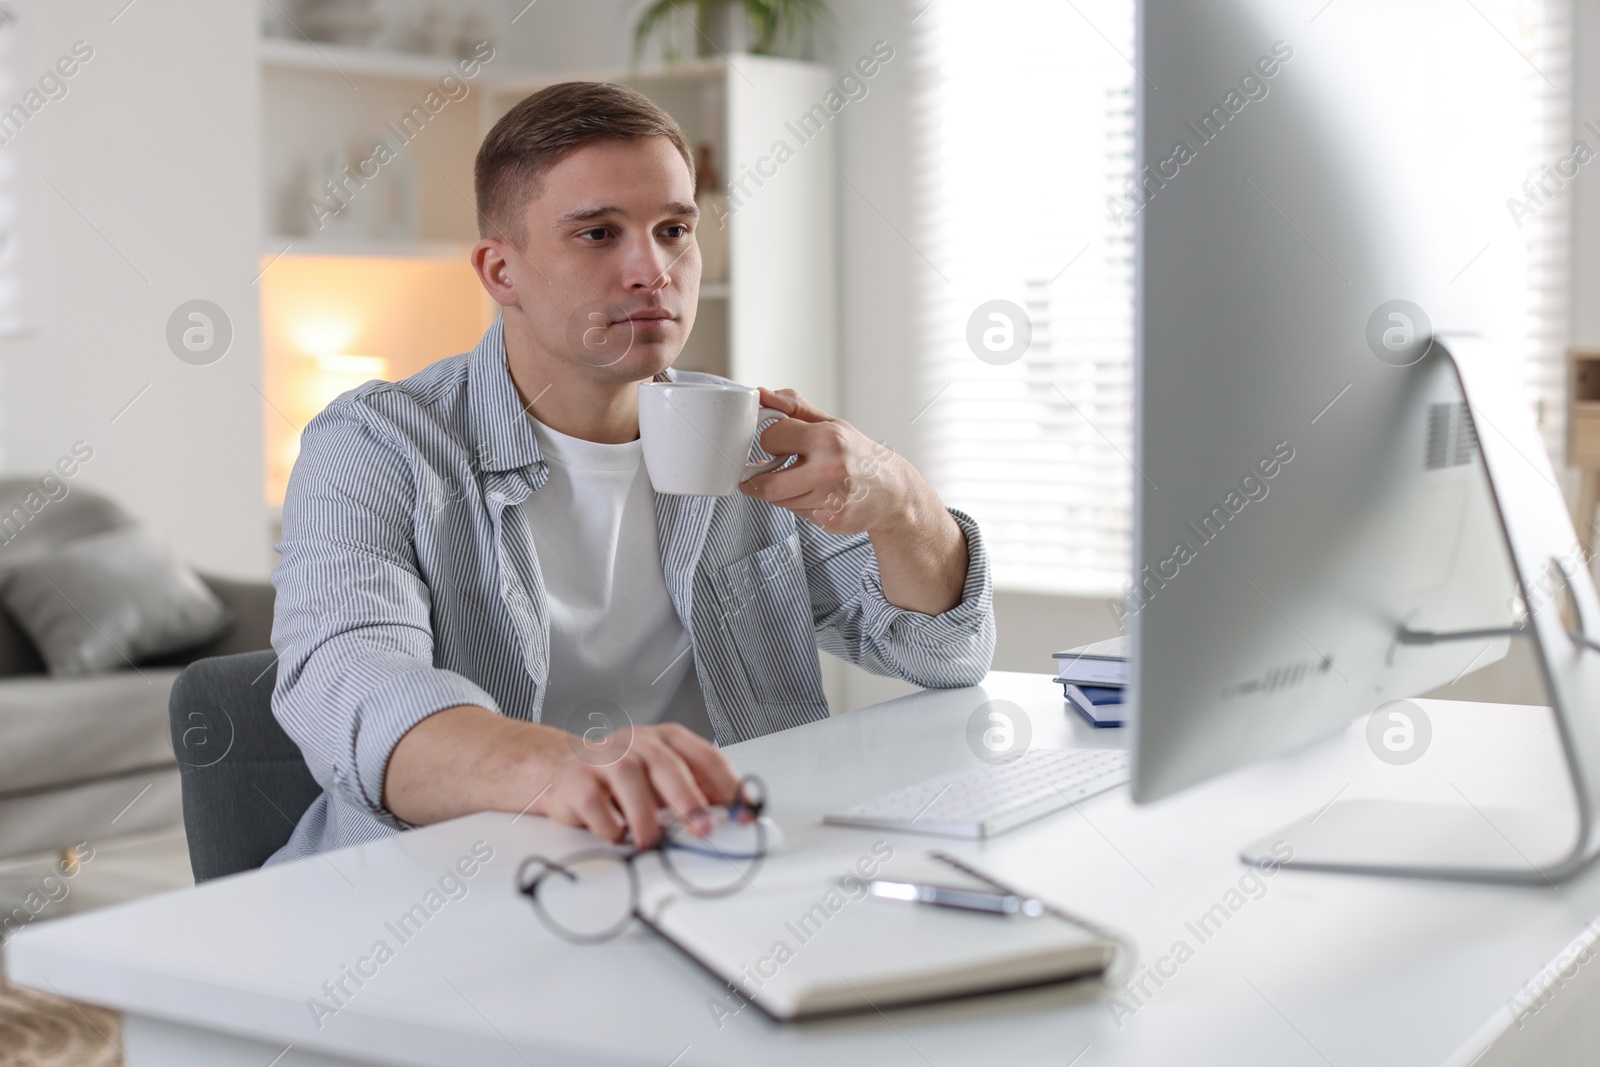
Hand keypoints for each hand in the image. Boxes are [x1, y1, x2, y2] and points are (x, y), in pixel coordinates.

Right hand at [528, 723, 739, 847]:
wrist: (557, 768)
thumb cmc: (618, 777)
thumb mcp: (659, 778)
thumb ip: (691, 793)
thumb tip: (727, 822)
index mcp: (665, 739)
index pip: (705, 756)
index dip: (727, 786)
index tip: (742, 813)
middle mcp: (637, 742)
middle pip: (667, 764)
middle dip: (688, 800)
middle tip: (703, 830)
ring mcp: (604, 758)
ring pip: (629, 779)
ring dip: (645, 817)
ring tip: (651, 842)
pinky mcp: (575, 780)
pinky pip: (595, 803)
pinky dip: (609, 825)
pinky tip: (616, 835)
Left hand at [739, 387, 917, 536]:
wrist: (894, 491)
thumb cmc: (859, 455)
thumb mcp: (831, 423)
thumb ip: (794, 407)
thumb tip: (762, 394)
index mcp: (827, 438)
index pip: (770, 438)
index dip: (771, 440)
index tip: (778, 443)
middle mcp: (830, 469)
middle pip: (767, 485)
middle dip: (760, 480)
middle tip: (767, 472)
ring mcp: (831, 498)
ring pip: (780, 501)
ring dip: (782, 492)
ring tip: (802, 480)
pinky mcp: (832, 520)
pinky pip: (797, 513)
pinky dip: (799, 504)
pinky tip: (817, 495)